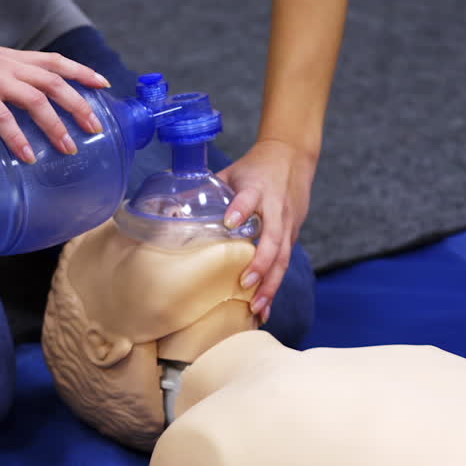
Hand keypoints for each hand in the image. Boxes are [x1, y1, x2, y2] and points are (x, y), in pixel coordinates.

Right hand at [0, 33, 110, 162]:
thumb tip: (13, 111)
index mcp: (10, 58)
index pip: (55, 60)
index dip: (81, 71)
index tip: (103, 84)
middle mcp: (7, 64)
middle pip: (55, 81)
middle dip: (79, 104)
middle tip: (95, 128)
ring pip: (36, 99)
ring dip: (56, 125)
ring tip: (69, 148)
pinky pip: (3, 117)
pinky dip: (18, 138)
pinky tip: (28, 156)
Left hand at [218, 138, 315, 324]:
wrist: (292, 157)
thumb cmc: (256, 167)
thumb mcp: (230, 172)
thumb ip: (206, 191)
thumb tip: (171, 212)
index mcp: (257, 188)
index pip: (249, 197)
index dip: (241, 209)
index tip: (230, 222)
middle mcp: (276, 208)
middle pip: (273, 238)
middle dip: (260, 263)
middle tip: (245, 283)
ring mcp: (287, 224)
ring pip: (283, 258)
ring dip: (270, 284)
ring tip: (257, 308)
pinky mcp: (293, 236)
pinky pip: (284, 264)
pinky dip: (274, 285)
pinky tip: (264, 307)